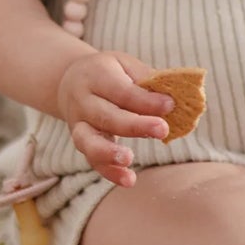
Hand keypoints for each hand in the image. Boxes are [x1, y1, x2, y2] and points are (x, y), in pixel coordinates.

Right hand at [57, 50, 175, 186]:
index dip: (146, 100)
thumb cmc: (108, 72)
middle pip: (107, 116)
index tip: (170, 105)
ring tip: (129, 160)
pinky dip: (109, 172)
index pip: (122, 91)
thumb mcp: (125, 64)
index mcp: (97, 76)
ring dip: (109, 152)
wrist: (68, 80)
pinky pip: (92, 159)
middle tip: (162, 130)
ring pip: (89, 141)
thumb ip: (147, 79)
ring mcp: (78, 123)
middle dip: (135, 125)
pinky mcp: (80, 141)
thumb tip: (176, 97)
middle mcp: (83, 100)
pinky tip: (128, 179)